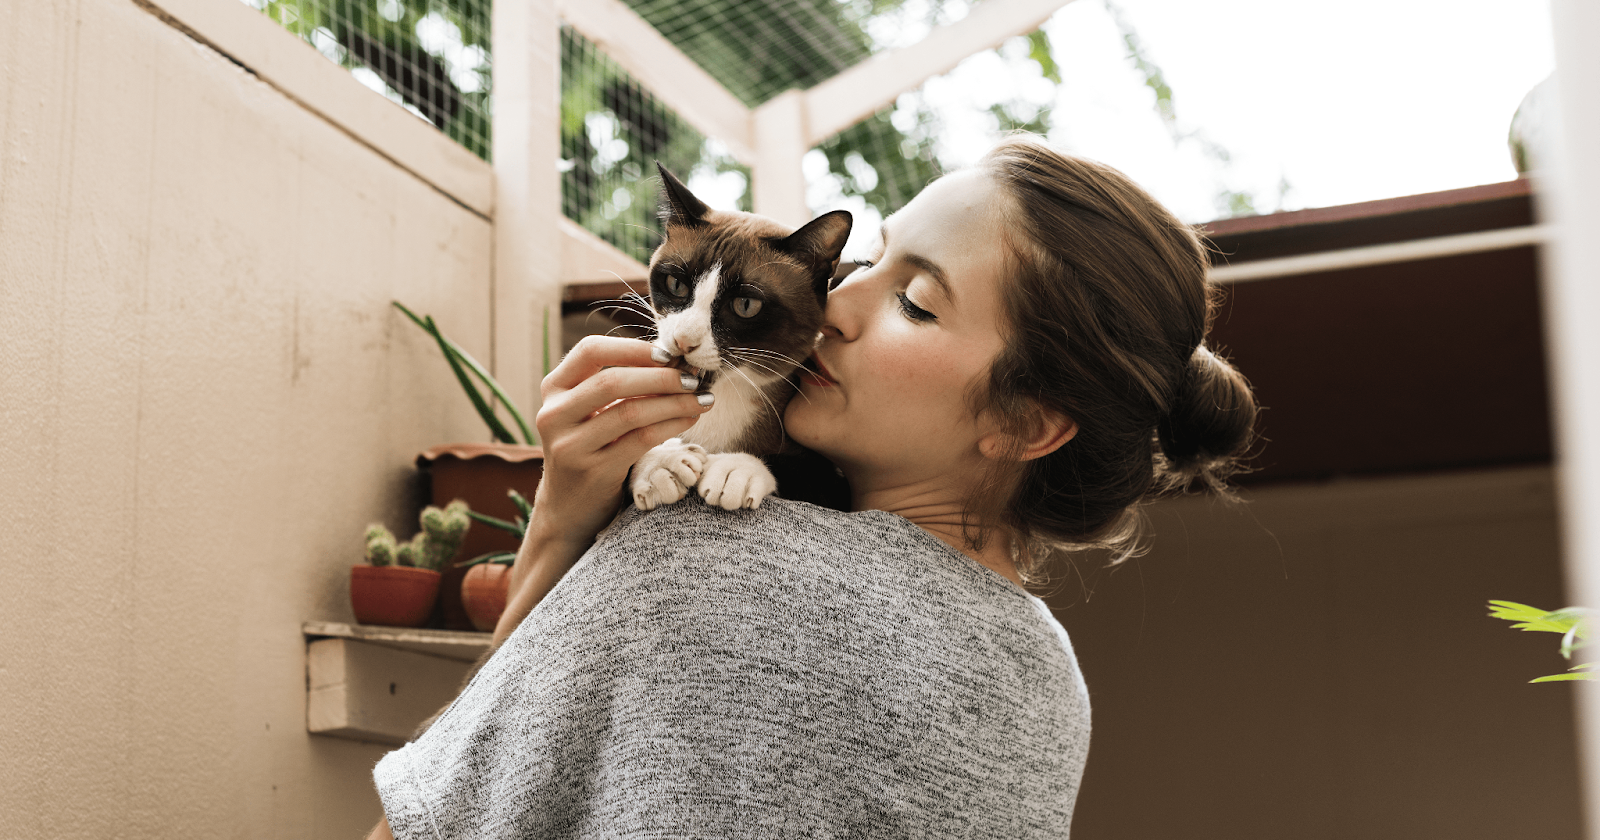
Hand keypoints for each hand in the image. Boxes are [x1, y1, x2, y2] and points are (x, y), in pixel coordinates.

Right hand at [519, 336, 711, 579]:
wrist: (567, 507)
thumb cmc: (590, 447)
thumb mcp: (589, 411)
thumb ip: (618, 385)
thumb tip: (675, 360)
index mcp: (553, 388)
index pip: (590, 351)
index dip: (633, 348)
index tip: (669, 354)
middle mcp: (553, 414)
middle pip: (613, 382)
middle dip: (661, 377)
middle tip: (694, 378)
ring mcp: (570, 446)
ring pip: (631, 412)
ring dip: (674, 402)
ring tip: (701, 399)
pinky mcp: (594, 472)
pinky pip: (641, 440)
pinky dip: (671, 425)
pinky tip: (690, 419)